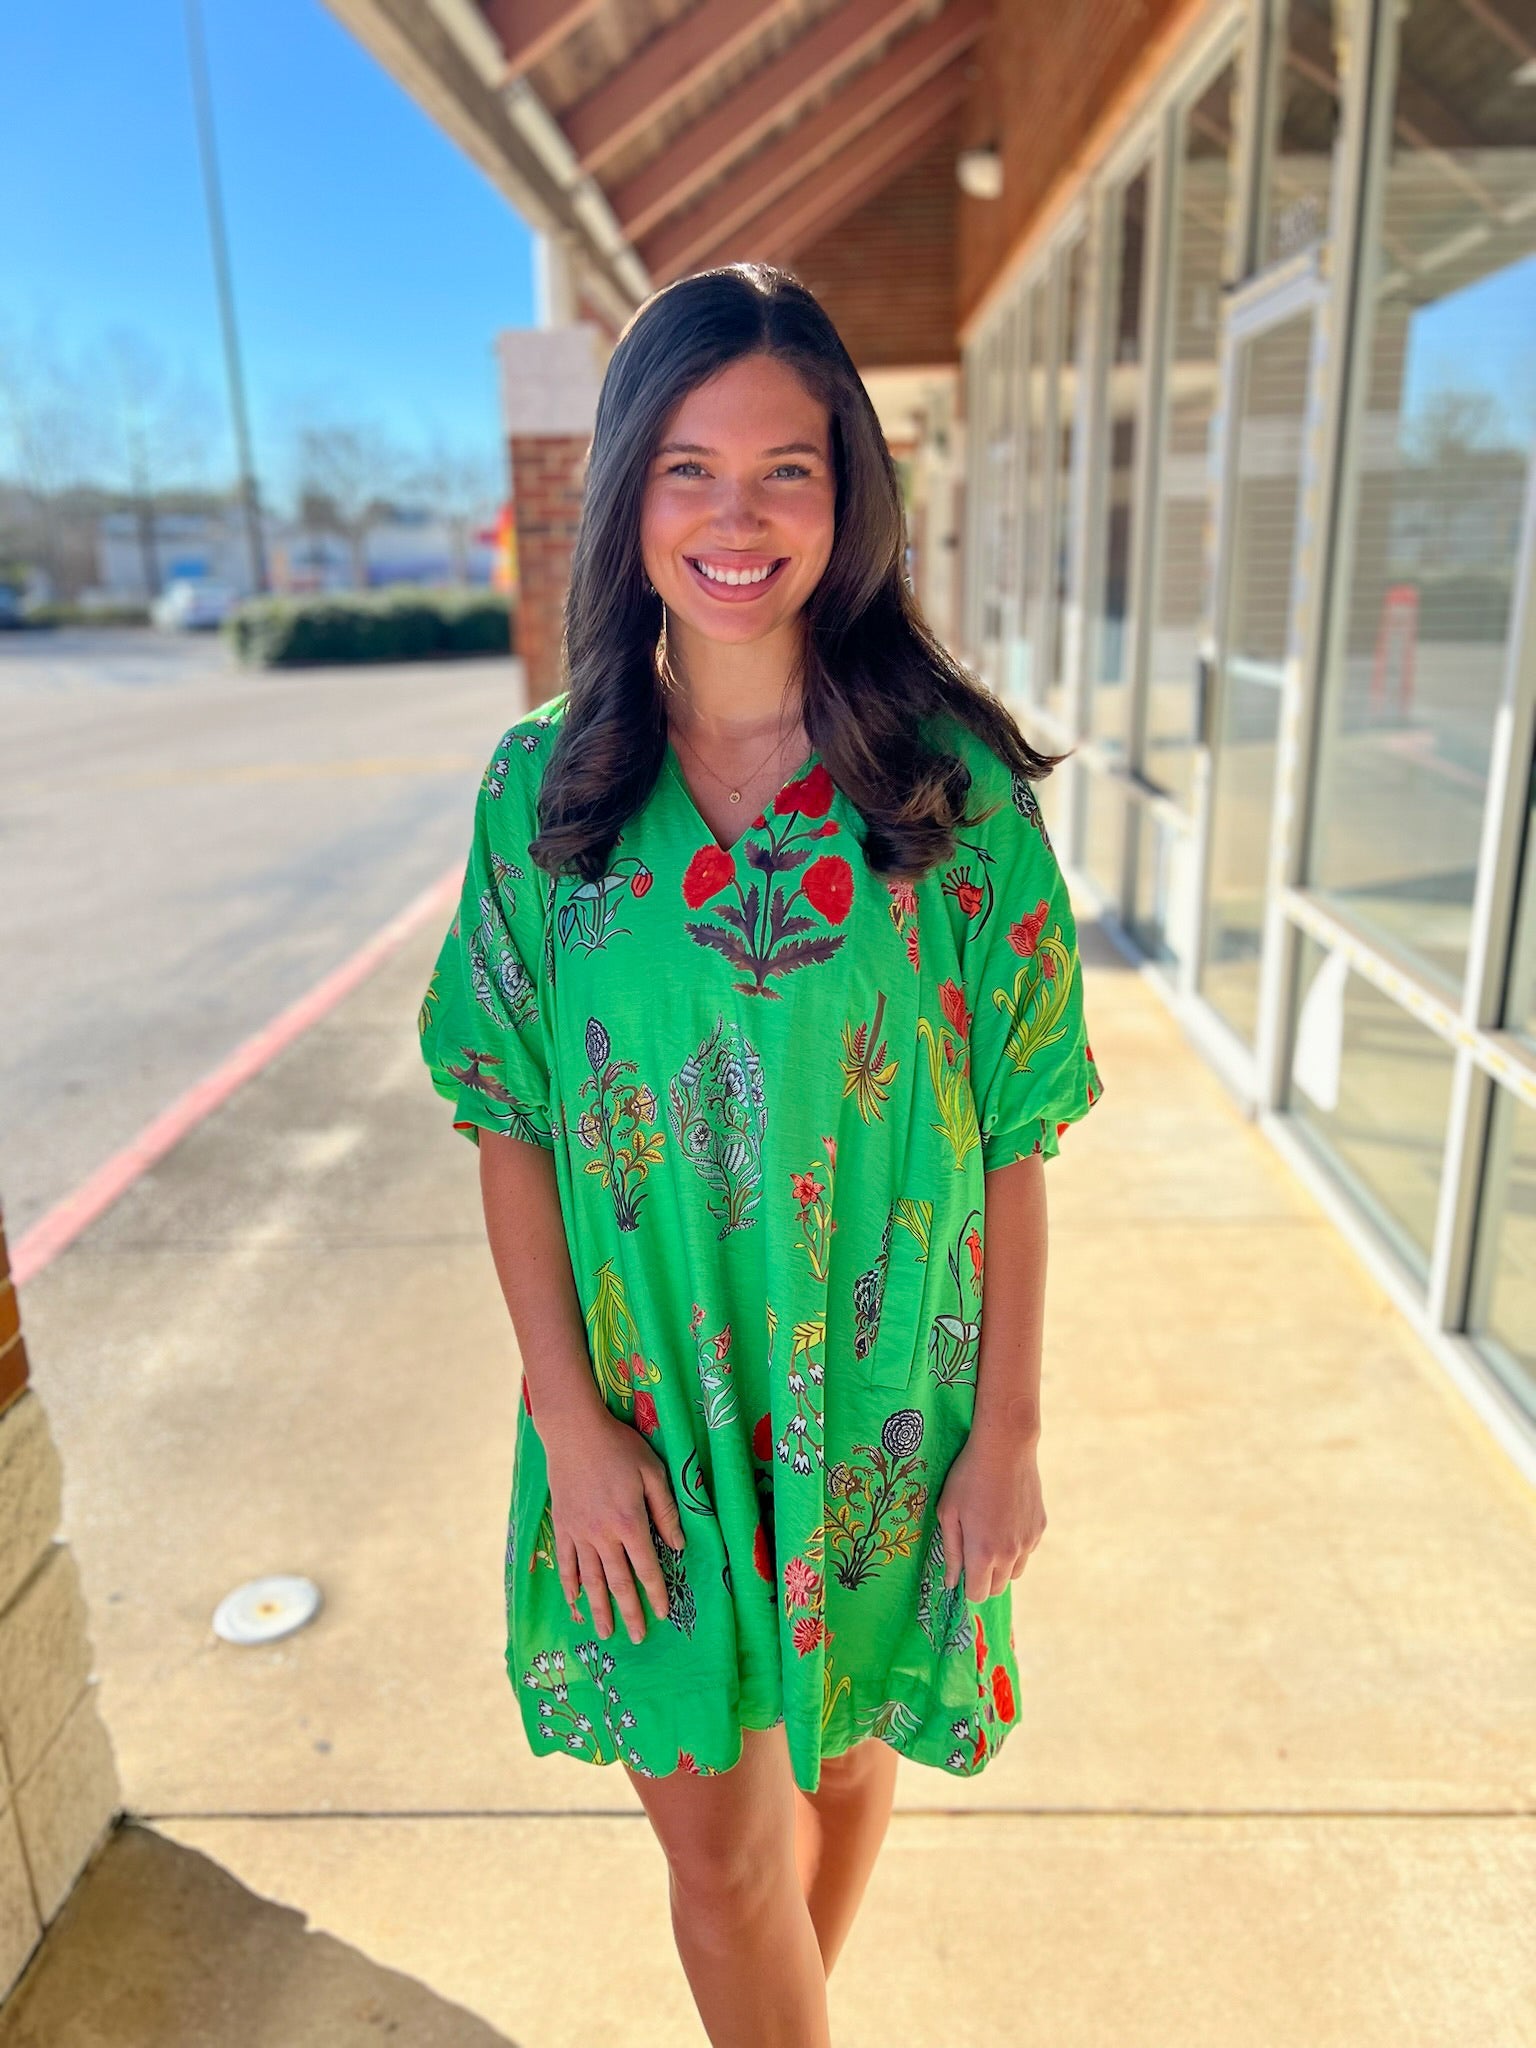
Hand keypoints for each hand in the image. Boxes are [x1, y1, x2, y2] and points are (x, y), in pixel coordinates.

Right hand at [539, 1403, 685, 1644]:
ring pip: (590, 1580)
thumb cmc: (619, 1447)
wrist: (574, 1432)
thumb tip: (679, 1546)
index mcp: (630, 1522)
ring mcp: (579, 1533)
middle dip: (628, 1612)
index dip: (654, 1593)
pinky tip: (575, 1604)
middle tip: (636, 1638)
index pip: (646, 1567)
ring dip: (599, 1609)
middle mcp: (603, 1534)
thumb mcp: (653, 1471)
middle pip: (617, 1582)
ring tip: (606, 1632)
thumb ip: (666, 1510)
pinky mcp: (562, 1527)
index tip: (661, 1614)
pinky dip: (570, 1587)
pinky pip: (566, 1564)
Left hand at [935, 1431, 1045, 1603]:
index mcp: (983, 1552)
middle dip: (984, 1578)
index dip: (967, 1586)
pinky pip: (1027, 1550)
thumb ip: (951, 1552)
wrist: (1005, 1448)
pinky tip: (1004, 1520)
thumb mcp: (948, 1512)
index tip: (961, 1570)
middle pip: (997, 1588)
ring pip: (1014, 1572)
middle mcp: (1010, 1553)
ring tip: (989, 1534)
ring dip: (1001, 1565)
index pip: (978, 1594)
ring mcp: (1028, 1541)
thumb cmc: (968, 1478)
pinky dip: (1016, 1546)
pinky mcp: (1039, 1528)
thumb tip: (951, 1583)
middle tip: (972, 1550)